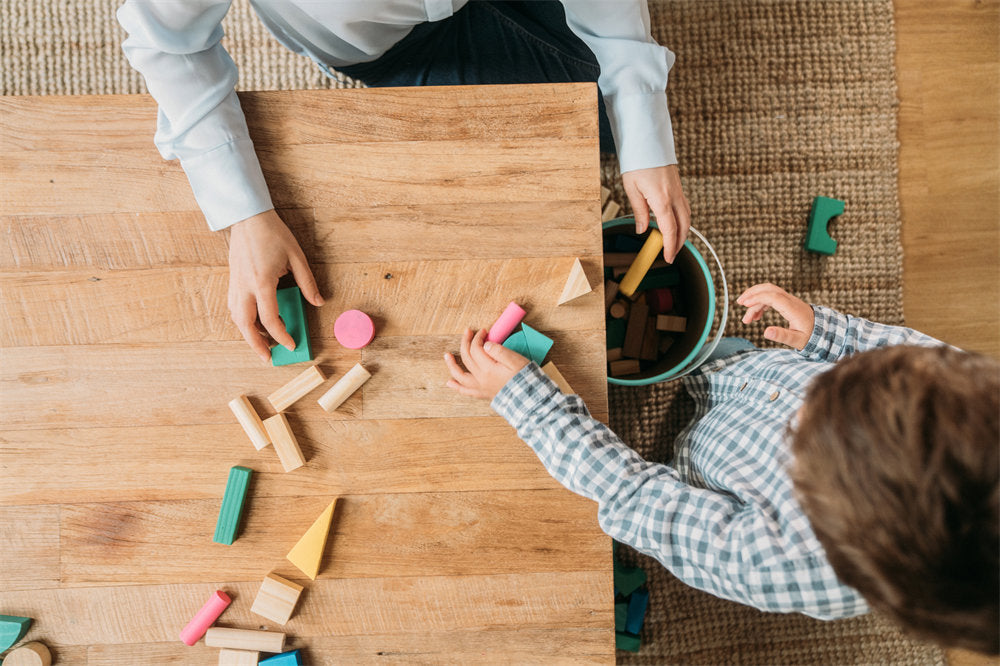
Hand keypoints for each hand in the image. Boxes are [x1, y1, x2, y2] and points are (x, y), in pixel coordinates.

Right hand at [227, 209, 324, 362]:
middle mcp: (245, 287)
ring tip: (261, 343)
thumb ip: (307, 282)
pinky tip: (252, 322)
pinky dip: (241, 319)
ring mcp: (235, 283)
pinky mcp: (232, 279)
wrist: (248, 217)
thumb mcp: (296, 256)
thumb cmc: (273, 234)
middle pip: (245, 325)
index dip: (282, 335)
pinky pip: (233, 306)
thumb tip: (318, 302)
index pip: (271, 319)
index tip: (291, 345)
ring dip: (247, 333)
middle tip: (268, 357)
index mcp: (262, 282)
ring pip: (236, 317)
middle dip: (256, 344)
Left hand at [444, 328, 529, 399]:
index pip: (476, 348)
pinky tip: (450, 382)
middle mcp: (481, 378)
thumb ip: (499, 351)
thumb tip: (485, 344)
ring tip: (447, 356)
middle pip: (467, 357)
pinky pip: (466, 391)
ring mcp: (480, 387)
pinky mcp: (483, 394)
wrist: (529, 398)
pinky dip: (457, 386)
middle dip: (466, 342)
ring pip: (460, 375)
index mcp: (488, 369)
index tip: (483, 331)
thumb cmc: (525, 379)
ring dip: (452, 364)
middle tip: (467, 332)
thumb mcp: (516, 360)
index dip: (478, 337)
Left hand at [622, 164, 690, 262]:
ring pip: (687, 217)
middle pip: (683, 226)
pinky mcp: (678, 187)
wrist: (647, 142)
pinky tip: (675, 225)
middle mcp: (674, 197)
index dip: (670, 246)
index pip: (670, 229)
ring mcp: (678, 191)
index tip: (668, 257)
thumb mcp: (632, 189)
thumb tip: (643, 230)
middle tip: (671, 255)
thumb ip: (639, 212)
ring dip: (682, 232)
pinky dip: (682, 220)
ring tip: (673, 243)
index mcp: (662, 199)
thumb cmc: (637, 163)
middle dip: (679, 243)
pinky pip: (685, 208)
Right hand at [737, 283, 814, 349]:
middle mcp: (790, 301)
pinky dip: (761, 303)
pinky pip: (772, 297)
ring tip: (746, 316)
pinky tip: (757, 316)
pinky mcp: (788, 303)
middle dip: (752, 293)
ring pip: (769, 291)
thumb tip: (765, 332)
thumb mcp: (797, 340)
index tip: (744, 305)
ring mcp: (789, 300)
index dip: (757, 298)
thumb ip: (781, 335)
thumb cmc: (811, 336)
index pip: (772, 296)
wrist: (824, 331)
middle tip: (739, 302)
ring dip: (755, 298)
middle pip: (769, 288)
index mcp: (792, 308)